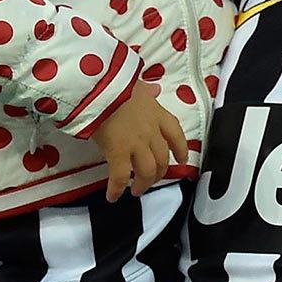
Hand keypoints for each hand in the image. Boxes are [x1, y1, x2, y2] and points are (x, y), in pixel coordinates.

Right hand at [90, 80, 187, 202]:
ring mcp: (136, 143)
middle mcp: (151, 131)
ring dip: (143, 184)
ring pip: (147, 171)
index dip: (180, 149)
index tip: (181, 159)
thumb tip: (154, 90)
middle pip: (162, 158)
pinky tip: (112, 197)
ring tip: (136, 190)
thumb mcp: (135, 84)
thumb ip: (145, 91)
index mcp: (156, 113)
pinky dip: (117, 189)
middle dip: (159, 173)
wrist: (99, 87)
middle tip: (150, 179)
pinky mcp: (118, 153)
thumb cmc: (115, 84)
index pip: (175, 134)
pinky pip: (120, 176)